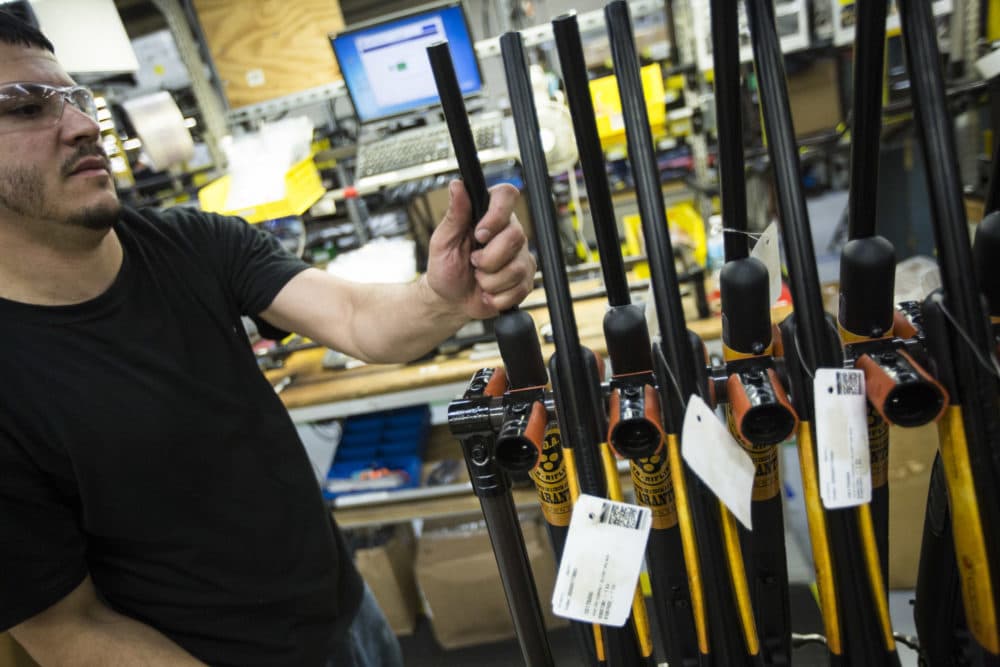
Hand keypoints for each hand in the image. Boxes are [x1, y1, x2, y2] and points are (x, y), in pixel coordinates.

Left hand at [425, 180, 534, 319]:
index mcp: (488, 215)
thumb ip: (455, 214)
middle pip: (515, 237)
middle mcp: (508, 231)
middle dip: (488, 258)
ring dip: (490, 280)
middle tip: (473, 263)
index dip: (497, 215)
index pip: (506, 196)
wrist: (451, 300)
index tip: (480, 235)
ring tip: (479, 279)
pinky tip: (488, 292)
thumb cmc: (445, 268)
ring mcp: (520, 256)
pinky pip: (519, 288)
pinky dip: (497, 296)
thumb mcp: (443, 241)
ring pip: (516, 267)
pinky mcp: (525, 279)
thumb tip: (457, 185)